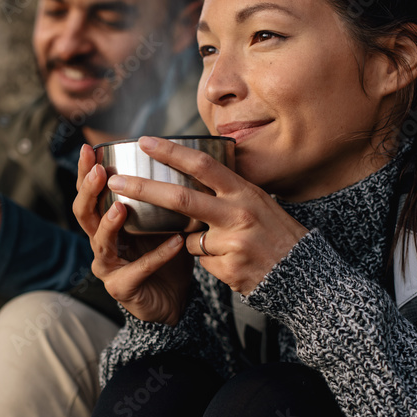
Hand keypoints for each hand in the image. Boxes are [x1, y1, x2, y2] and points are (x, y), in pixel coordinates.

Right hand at [73, 144, 193, 325]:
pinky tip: (176, 242)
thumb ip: (163, 198)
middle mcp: (101, 244)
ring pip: (101, 243)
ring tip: (120, 208)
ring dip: (110, 224)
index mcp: (106, 224)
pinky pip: (140, 268)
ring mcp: (108, 267)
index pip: (90, 194)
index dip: (86, 172)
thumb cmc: (167, 256)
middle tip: (100, 172)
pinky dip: (158, 255)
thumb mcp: (164, 222)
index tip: (89, 148)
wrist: (174, 299)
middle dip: (89, 192)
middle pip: (84, 215)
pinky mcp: (122, 288)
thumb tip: (183, 159)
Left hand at [108, 137, 308, 294]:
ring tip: (227, 247)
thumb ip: (226, 192)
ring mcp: (233, 243)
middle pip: (180, 199)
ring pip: (188, 239)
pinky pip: (202, 262)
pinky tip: (234, 264)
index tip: (144, 141)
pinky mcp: (228, 269)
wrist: (302, 276)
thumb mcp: (257, 203)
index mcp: (244, 192)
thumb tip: (190, 177)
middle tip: (114, 181)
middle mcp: (238, 214)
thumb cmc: (276, 235)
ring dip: (195, 243)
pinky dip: (210, 262)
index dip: (171, 152)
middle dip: (142, 188)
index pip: (203, 166)